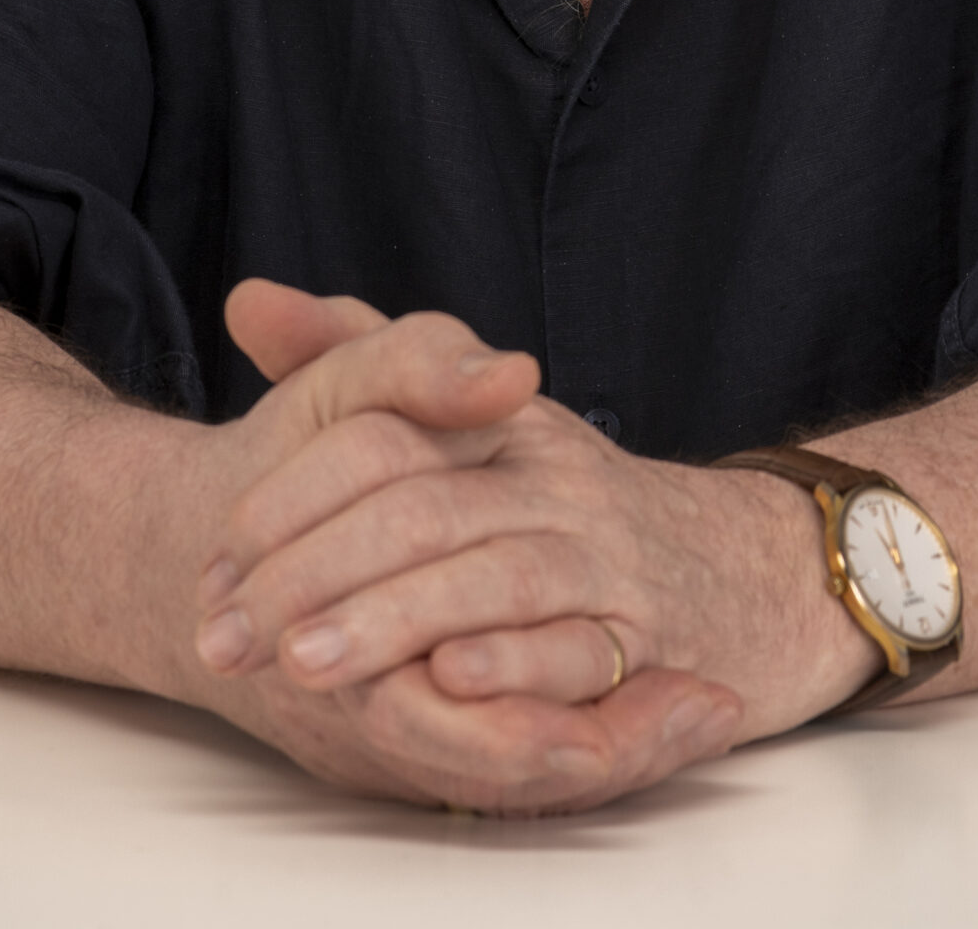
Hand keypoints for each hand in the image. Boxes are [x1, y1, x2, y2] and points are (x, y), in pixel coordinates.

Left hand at [190, 285, 876, 809]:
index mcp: (500, 422)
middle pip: (422, 505)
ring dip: (392, 620)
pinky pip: (583, 647)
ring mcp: (606, 559)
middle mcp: (552, 479)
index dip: (293, 491)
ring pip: (492, 575)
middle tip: (225, 629)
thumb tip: (249, 299)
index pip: (383, 431)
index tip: (220, 547)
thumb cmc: (581, 504)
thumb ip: (367, 358)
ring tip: (302, 661)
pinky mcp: (652, 641)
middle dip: (312, 571)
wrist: (757, 571)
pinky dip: (516, 659)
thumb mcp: (481, 420)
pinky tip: (448, 677)